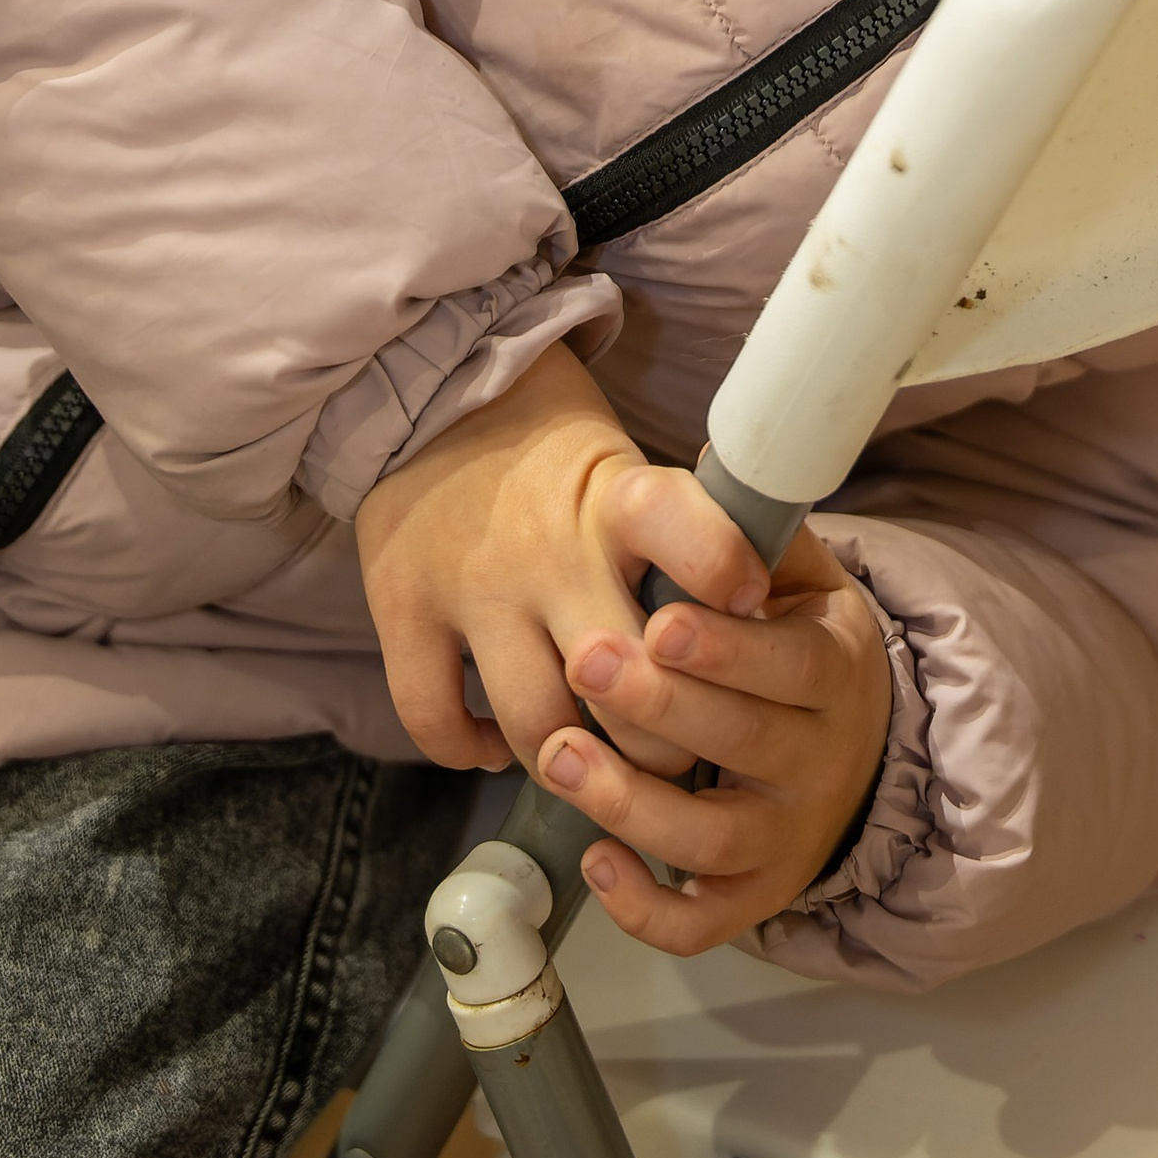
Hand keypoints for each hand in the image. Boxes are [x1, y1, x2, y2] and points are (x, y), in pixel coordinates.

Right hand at [355, 341, 768, 783]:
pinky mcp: (403, 610)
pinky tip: (497, 743)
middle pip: (624, 677)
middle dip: (663, 735)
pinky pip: (436, 720)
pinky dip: (470, 751)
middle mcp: (547, 548)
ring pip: (538, 721)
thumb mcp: (629, 474)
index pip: (679, 525)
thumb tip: (753, 626)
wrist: (431, 398)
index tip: (751, 607)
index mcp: (614, 499)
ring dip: (576, 759)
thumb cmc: (555, 456)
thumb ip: (682, 547)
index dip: (719, 569)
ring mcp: (471, 586)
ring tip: (592, 757)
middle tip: (676, 747)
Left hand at [539, 525, 894, 954]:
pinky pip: (701, 921)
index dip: (727, 650)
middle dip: (660, 708)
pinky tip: (594, 861)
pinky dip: (647, 906)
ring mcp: (785, 837)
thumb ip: (761, 540)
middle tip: (585, 664)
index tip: (660, 622)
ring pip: (712, 839)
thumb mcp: (802, 581)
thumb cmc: (796, 644)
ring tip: (558, 755)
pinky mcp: (753, 894)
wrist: (855, 742)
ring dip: (631, 803)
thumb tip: (720, 486)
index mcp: (834, 671)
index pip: (790, 665)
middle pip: (745, 746)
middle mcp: (819, 761)